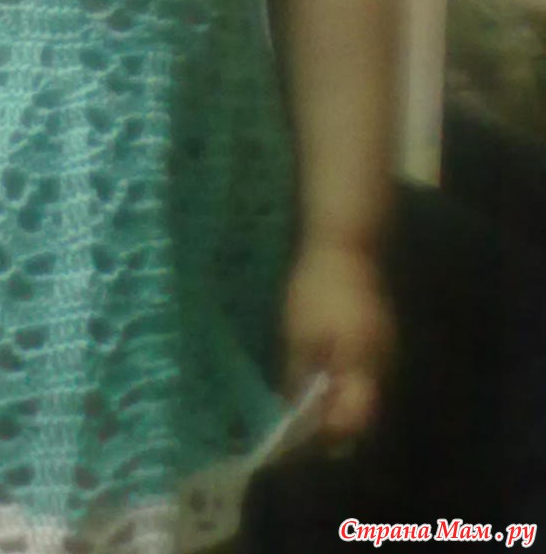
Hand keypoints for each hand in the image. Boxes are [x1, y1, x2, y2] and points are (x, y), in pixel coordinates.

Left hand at [283, 243, 394, 444]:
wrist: (346, 244)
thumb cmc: (318, 289)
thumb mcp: (299, 335)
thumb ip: (299, 377)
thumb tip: (294, 413)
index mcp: (365, 367)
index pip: (353, 422)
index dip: (327, 434)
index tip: (299, 436)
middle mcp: (384, 366)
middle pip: (363, 412)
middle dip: (332, 421)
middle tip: (299, 420)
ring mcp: (387, 350)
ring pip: (365, 393)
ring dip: (338, 401)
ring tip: (305, 397)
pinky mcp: (383, 337)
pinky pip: (366, 373)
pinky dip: (345, 381)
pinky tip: (321, 372)